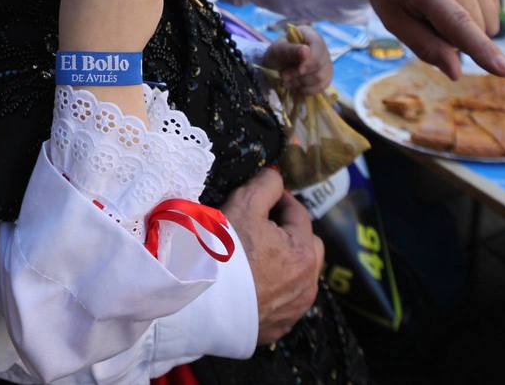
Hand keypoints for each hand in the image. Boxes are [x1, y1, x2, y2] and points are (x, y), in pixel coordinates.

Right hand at [221, 167, 323, 343]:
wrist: (197, 303)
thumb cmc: (222, 252)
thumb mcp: (244, 205)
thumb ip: (265, 185)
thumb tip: (274, 176)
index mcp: (304, 253)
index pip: (298, 213)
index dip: (281, 199)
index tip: (264, 193)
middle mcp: (307, 286)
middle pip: (306, 247)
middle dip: (289, 232)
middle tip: (262, 224)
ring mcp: (292, 311)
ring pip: (297, 277)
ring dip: (284, 262)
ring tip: (255, 254)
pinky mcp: (275, 329)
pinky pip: (281, 301)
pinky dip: (272, 289)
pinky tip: (250, 282)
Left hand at [260, 25, 330, 94]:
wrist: (276, 66)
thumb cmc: (276, 54)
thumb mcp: (278, 50)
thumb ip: (290, 50)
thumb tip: (306, 51)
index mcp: (311, 35)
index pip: (318, 46)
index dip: (310, 60)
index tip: (299, 70)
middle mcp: (322, 48)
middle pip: (320, 64)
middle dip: (299, 74)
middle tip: (284, 75)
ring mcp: (326, 63)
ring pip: (321, 78)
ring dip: (301, 83)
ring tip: (288, 80)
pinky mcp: (325, 77)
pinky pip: (322, 86)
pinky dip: (307, 90)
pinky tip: (296, 86)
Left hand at [352, 0, 504, 79]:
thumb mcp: (394, 23)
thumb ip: (426, 47)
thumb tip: (456, 73)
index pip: (458, 23)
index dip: (481, 49)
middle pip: (474, 31)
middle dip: (454, 39)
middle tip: (427, 19)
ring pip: (488, 26)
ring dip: (467, 30)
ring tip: (439, 9)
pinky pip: (492, 13)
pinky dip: (475, 18)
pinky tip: (454, 2)